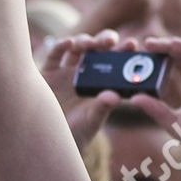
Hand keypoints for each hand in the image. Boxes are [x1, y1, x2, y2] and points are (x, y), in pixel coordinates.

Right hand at [38, 32, 122, 149]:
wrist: (48, 141)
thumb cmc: (76, 132)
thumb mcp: (91, 121)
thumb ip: (101, 108)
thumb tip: (114, 96)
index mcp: (102, 80)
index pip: (116, 60)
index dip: (123, 50)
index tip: (132, 44)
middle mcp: (85, 71)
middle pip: (98, 48)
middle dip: (105, 40)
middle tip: (112, 40)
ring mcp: (66, 70)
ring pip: (77, 47)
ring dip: (85, 40)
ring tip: (91, 43)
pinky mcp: (47, 73)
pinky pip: (54, 55)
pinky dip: (60, 46)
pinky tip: (68, 42)